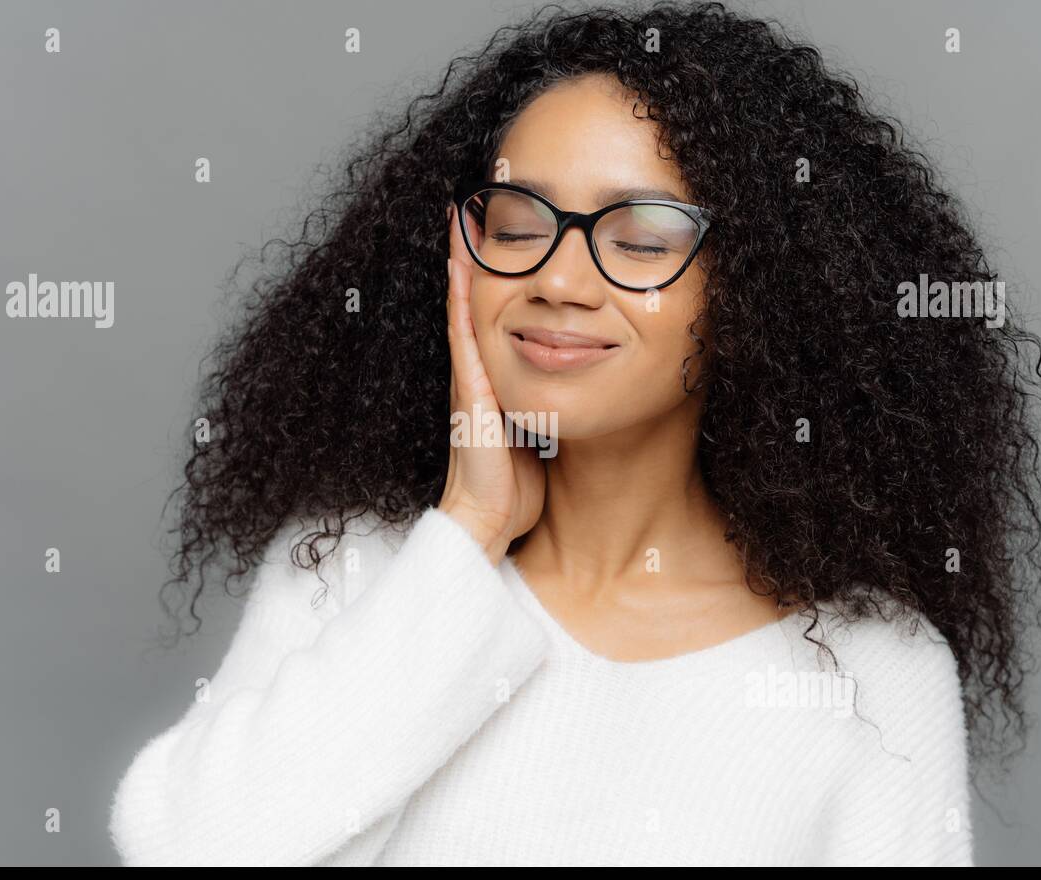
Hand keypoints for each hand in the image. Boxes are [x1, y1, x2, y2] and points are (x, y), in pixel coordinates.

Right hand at [438, 205, 545, 564]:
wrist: (488, 519)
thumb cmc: (516, 485)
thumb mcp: (540, 432)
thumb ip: (549, 406)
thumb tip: (578, 386)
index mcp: (495, 377)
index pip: (497, 313)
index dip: (497, 274)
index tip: (503, 231)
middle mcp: (478, 369)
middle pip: (477, 298)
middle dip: (474, 253)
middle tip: (478, 200)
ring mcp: (469, 375)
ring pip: (467, 304)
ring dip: (464, 260)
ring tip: (464, 214)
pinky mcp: (469, 387)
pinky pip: (465, 330)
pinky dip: (462, 294)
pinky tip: (462, 262)